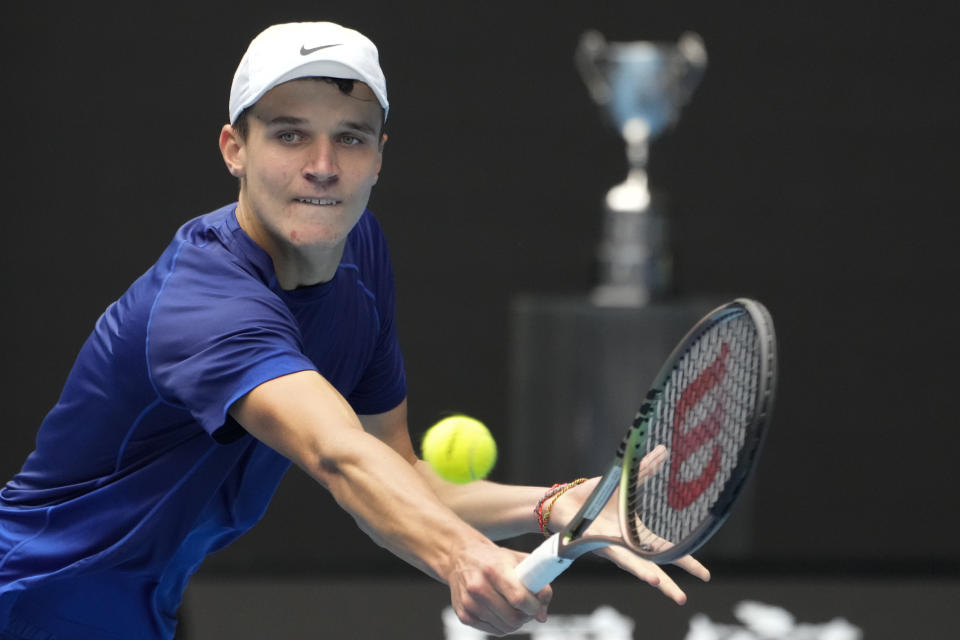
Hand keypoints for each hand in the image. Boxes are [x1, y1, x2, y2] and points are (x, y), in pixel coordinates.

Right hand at [446, 539, 551, 635]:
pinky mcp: (463, 615)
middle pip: (513, 618)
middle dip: (527, 616)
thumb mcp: (518, 560)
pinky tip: (501, 611)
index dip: (534, 606)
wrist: (461, 557)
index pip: (519, 598)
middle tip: (528, 608)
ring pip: (504, 627)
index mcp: (494, 569)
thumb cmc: (493, 559)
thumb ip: (538, 582)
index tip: (538, 604)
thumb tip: (542, 615)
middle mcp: (478, 586)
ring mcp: (469, 602)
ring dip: (516, 622)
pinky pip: (493, 631)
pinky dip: (502, 625)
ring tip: (514, 608)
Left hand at [548, 471, 710, 605]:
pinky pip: (617, 555)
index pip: (666, 551)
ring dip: (650, 577)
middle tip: (688, 597)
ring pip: (635, 566)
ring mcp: (613, 546)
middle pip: (655, 565)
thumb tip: (664, 450)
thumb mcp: (625, 482)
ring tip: (668, 590)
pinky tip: (645, 574)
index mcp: (636, 534)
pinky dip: (631, 564)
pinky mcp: (598, 543)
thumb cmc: (592, 497)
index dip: (686, 561)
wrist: (563, 501)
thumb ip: (645, 469)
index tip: (706, 576)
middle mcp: (627, 545)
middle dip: (673, 582)